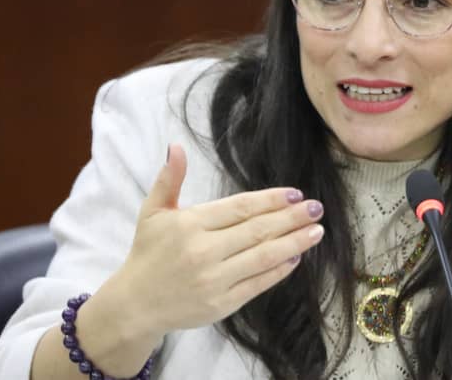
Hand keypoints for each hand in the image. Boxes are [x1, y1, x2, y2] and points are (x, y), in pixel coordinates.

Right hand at [103, 144, 324, 341]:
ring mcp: (214, 280)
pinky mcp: (222, 304)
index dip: (270, 200)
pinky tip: (297, 256)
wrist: (134, 306)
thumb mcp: (152, 212)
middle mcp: (203, 252)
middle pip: (257, 230)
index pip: (239, 208)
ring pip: (263, 257)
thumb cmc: (148, 254)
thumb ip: (169, 179)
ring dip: (294, 242)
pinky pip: (258, 284)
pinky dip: (280, 270)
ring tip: (317, 230)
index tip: (295, 193)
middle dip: (291, 218)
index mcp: (189, 225)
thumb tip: (177, 147)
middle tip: (317, 208)